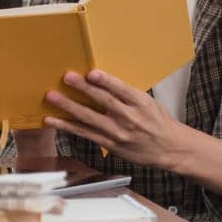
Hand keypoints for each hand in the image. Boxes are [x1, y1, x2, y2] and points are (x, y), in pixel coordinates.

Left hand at [43, 69, 193, 171]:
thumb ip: (125, 93)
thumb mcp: (147, 102)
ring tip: (51, 97)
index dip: (106, 81)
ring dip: (68, 107)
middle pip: (104, 101)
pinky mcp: (109, 144)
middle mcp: (130, 118)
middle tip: (66, 77)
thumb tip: (98, 78)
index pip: (122, 89)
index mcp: (141, 103)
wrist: (169, 148)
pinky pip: (85, 134)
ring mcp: (118, 133)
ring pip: (90, 118)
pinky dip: (67, 126)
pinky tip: (52, 120)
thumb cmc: (156, 120)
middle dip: (84, 89)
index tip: (92, 73)